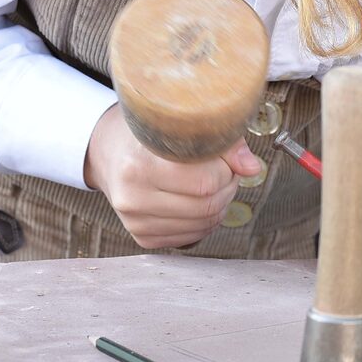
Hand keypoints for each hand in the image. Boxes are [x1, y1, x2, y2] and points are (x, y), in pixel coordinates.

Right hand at [83, 104, 261, 248]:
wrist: (109, 152)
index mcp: (139, 165)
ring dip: (219, 205)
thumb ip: (223, 143)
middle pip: (207, 206)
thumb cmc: (147, 134)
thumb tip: (253, 168)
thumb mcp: (179, 125)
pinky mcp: (142, 237)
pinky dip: (204, 221)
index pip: (205, 182)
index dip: (227, 170)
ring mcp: (135, 221)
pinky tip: (197, 200)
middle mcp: (132, 197)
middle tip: (225, 172)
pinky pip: (191, 237)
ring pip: (203, 225)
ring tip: (212, 183)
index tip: (226, 158)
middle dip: (227, 188)